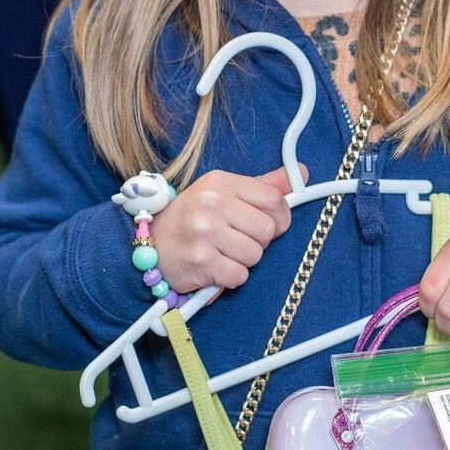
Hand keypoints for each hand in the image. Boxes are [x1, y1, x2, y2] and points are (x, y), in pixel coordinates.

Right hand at [149, 165, 305, 294]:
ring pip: (255, 255)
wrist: (148, 243)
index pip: (274, 200)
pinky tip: (215, 267)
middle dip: (259, 242)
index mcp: (221, 182)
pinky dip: (231, 277)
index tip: (269, 225)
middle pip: (267, 231)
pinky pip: (239, 276)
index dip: (280, 219)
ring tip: (223, 253)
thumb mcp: (222, 191)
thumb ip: (262, 186)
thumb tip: (300, 171)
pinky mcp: (201, 262)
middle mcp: (212, 204)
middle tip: (237, 240)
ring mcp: (205, 233)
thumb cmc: (191, 217)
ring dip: (243, 261)